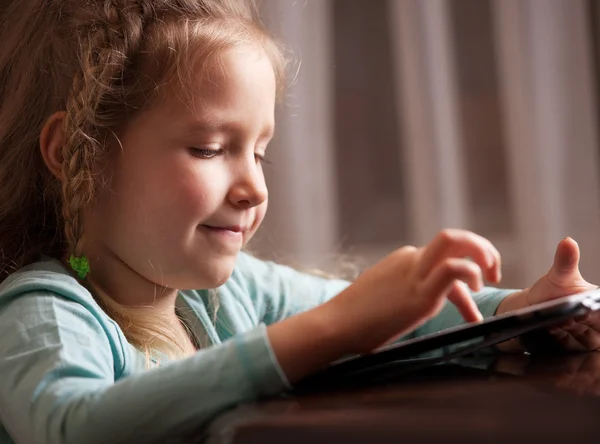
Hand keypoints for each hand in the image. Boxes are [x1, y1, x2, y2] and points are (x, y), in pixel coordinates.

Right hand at [326, 229, 501, 354]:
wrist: (335, 325)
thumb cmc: (356, 319)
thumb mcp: (384, 299)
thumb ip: (403, 295)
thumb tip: (417, 306)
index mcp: (403, 261)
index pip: (443, 257)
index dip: (466, 276)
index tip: (472, 306)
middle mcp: (410, 259)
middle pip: (452, 236)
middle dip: (481, 247)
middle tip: (494, 271)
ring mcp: (414, 274)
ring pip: (456, 241)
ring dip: (483, 253)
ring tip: (491, 278)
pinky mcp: (419, 293)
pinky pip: (454, 269)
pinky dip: (471, 274)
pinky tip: (475, 294)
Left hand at [496, 237, 599, 351]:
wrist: (529, 309)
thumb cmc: (550, 290)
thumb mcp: (557, 277)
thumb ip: (565, 262)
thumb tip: (568, 241)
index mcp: (599, 304)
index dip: (595, 313)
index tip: (583, 310)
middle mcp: (599, 324)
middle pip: (597, 328)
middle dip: (580, 322)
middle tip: (565, 315)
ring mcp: (588, 339)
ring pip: (585, 341)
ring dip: (569, 333)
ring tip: (555, 322)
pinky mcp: (574, 350)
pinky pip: (574, 350)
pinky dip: (562, 342)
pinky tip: (551, 333)